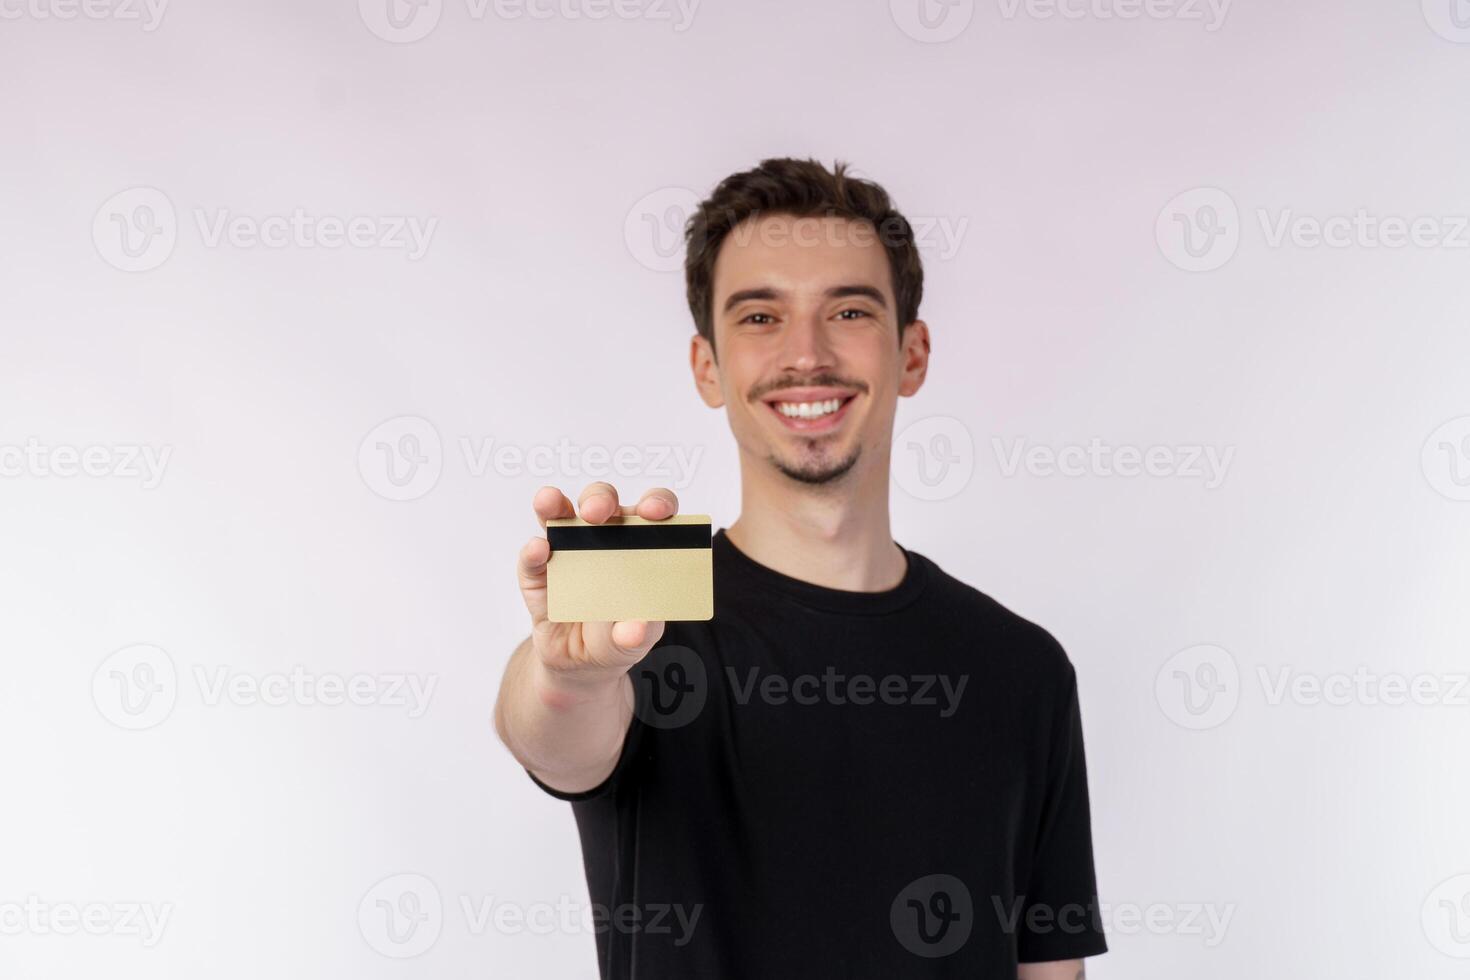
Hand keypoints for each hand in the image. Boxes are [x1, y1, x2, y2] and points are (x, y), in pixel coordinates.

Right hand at [516, 482, 677, 695]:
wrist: (579, 666)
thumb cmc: (616, 638)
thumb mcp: (634, 640)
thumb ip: (638, 634)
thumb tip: (638, 629)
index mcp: (640, 544)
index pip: (651, 511)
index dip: (655, 502)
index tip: (656, 511)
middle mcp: (603, 537)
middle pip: (603, 502)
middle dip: (600, 499)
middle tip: (596, 512)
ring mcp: (566, 551)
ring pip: (560, 514)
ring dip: (554, 505)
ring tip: (550, 503)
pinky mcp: (537, 573)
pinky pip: (532, 558)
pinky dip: (532, 551)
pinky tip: (538, 550)